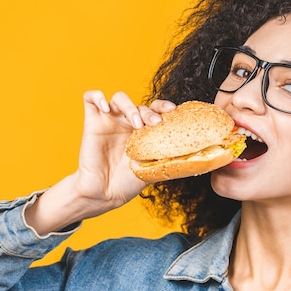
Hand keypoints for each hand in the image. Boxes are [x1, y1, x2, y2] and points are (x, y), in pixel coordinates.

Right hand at [24, 91, 175, 234]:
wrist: (106, 193)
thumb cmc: (128, 183)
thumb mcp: (154, 168)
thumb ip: (170, 158)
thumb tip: (200, 158)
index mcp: (144, 131)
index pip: (155, 109)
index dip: (164, 106)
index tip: (173, 111)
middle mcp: (127, 123)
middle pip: (140, 104)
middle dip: (150, 112)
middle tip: (155, 123)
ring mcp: (110, 121)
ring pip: (119, 98)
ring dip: (130, 107)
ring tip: (134, 123)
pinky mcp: (92, 122)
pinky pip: (90, 98)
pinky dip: (97, 97)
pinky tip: (105, 108)